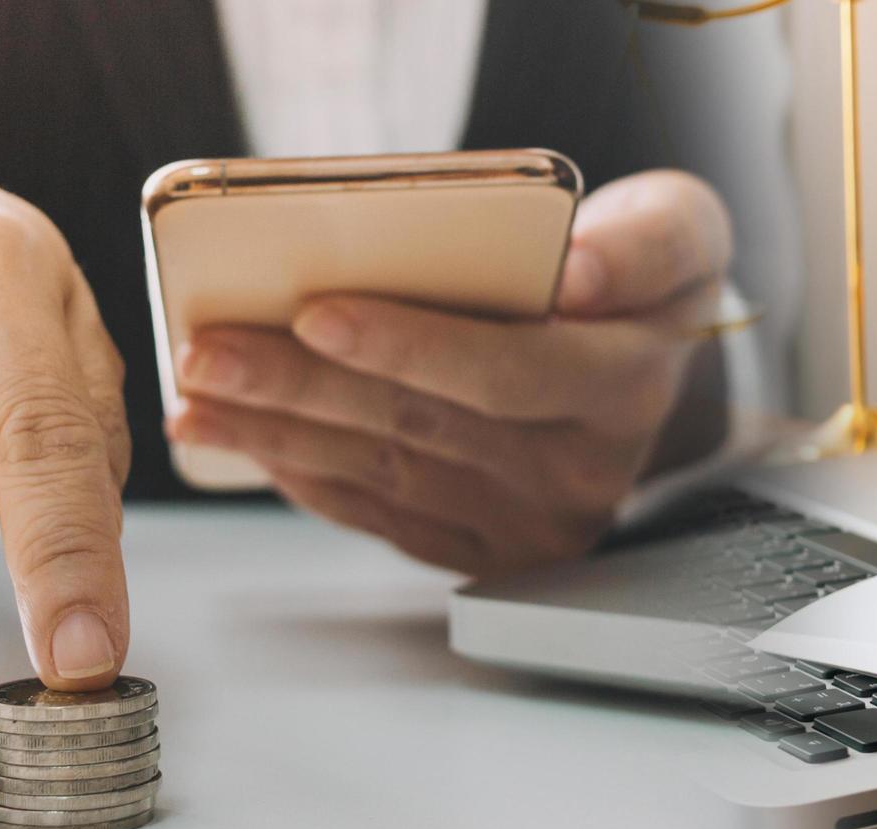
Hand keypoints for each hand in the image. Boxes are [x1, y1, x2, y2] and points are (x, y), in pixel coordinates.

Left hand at [167, 169, 731, 575]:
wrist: (654, 362)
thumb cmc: (643, 283)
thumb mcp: (679, 230)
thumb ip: (646, 240)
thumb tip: (580, 275)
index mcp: (624, 389)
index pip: (509, 372)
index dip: (411, 345)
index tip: (318, 311)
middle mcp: (579, 473)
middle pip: (421, 428)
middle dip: (300, 387)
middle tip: (208, 350)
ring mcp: (529, 524)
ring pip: (383, 475)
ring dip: (276, 435)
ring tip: (196, 391)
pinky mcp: (484, 550)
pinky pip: (377, 516)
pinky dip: (301, 475)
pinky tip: (244, 435)